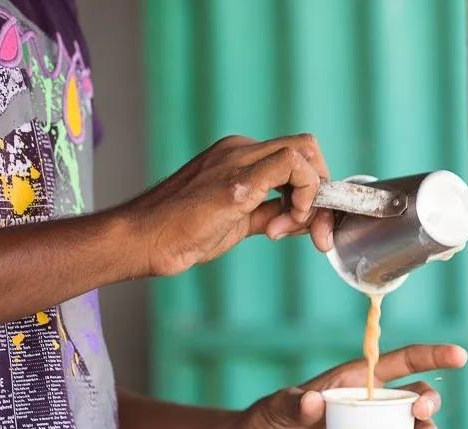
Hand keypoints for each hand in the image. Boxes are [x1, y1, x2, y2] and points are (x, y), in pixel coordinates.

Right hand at [121, 134, 337, 277]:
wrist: (142, 240)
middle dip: (324, 193)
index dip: (315, 193)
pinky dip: (305, 194)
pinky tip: (285, 223)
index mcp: (240, 157)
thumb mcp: (238, 222)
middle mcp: (241, 150)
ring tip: (292, 229)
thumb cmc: (180, 233)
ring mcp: (238, 159)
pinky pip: (291, 163)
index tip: (309, 228)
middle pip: (307, 151)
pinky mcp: (238, 180)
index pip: (297, 159)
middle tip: (317, 233)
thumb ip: (270, 214)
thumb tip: (301, 219)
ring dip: (316, 197)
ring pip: (305, 152)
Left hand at [230, 344, 467, 428]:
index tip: (458, 356)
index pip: (400, 363)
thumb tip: (312, 403)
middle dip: (428, 402)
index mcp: (355, 384)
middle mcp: (371, 409)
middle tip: (421, 413)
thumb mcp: (275, 409)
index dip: (431, 356)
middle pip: (415, 398)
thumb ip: (293, 405)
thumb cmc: (264, 424)